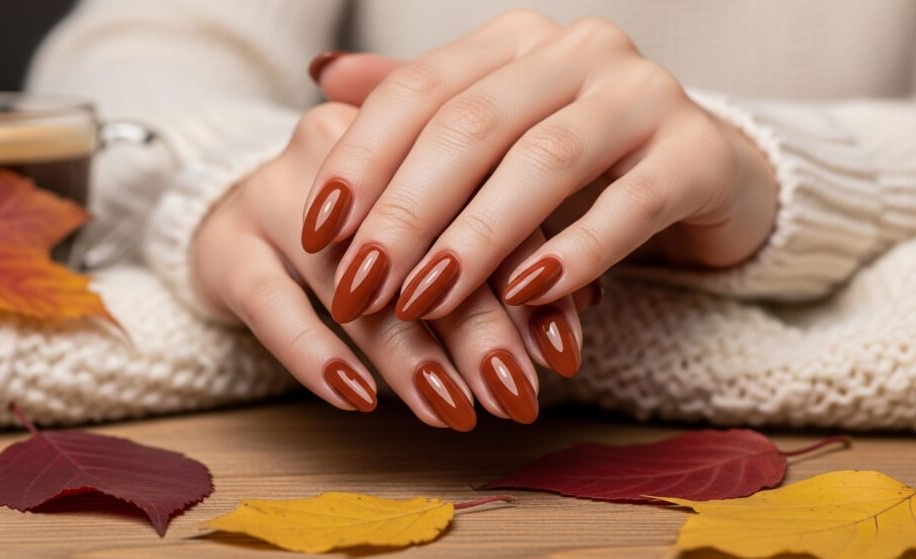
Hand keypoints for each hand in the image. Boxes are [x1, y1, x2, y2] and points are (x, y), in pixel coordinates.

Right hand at [193, 102, 587, 429]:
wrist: (237, 213)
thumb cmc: (359, 227)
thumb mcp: (429, 227)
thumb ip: (501, 250)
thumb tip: (586, 298)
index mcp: (407, 129)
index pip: (480, 204)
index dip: (527, 283)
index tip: (561, 356)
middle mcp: (340, 147)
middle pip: (418, 244)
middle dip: (475, 331)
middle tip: (513, 396)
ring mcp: (276, 193)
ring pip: (350, 280)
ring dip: (406, 354)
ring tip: (451, 411)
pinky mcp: (226, 243)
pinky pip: (273, 304)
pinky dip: (317, 355)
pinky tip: (358, 399)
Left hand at [302, 11, 777, 320]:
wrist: (705, 170)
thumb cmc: (580, 158)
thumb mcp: (494, 129)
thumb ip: (418, 106)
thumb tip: (322, 75)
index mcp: (516, 41)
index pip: (419, 89)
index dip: (361, 159)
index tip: (316, 230)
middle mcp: (579, 51)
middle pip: (471, 127)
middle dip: (405, 213)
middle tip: (359, 286)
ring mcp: (643, 96)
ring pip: (543, 162)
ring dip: (475, 239)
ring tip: (424, 300)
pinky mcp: (698, 154)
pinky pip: (630, 205)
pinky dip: (574, 252)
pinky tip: (525, 297)